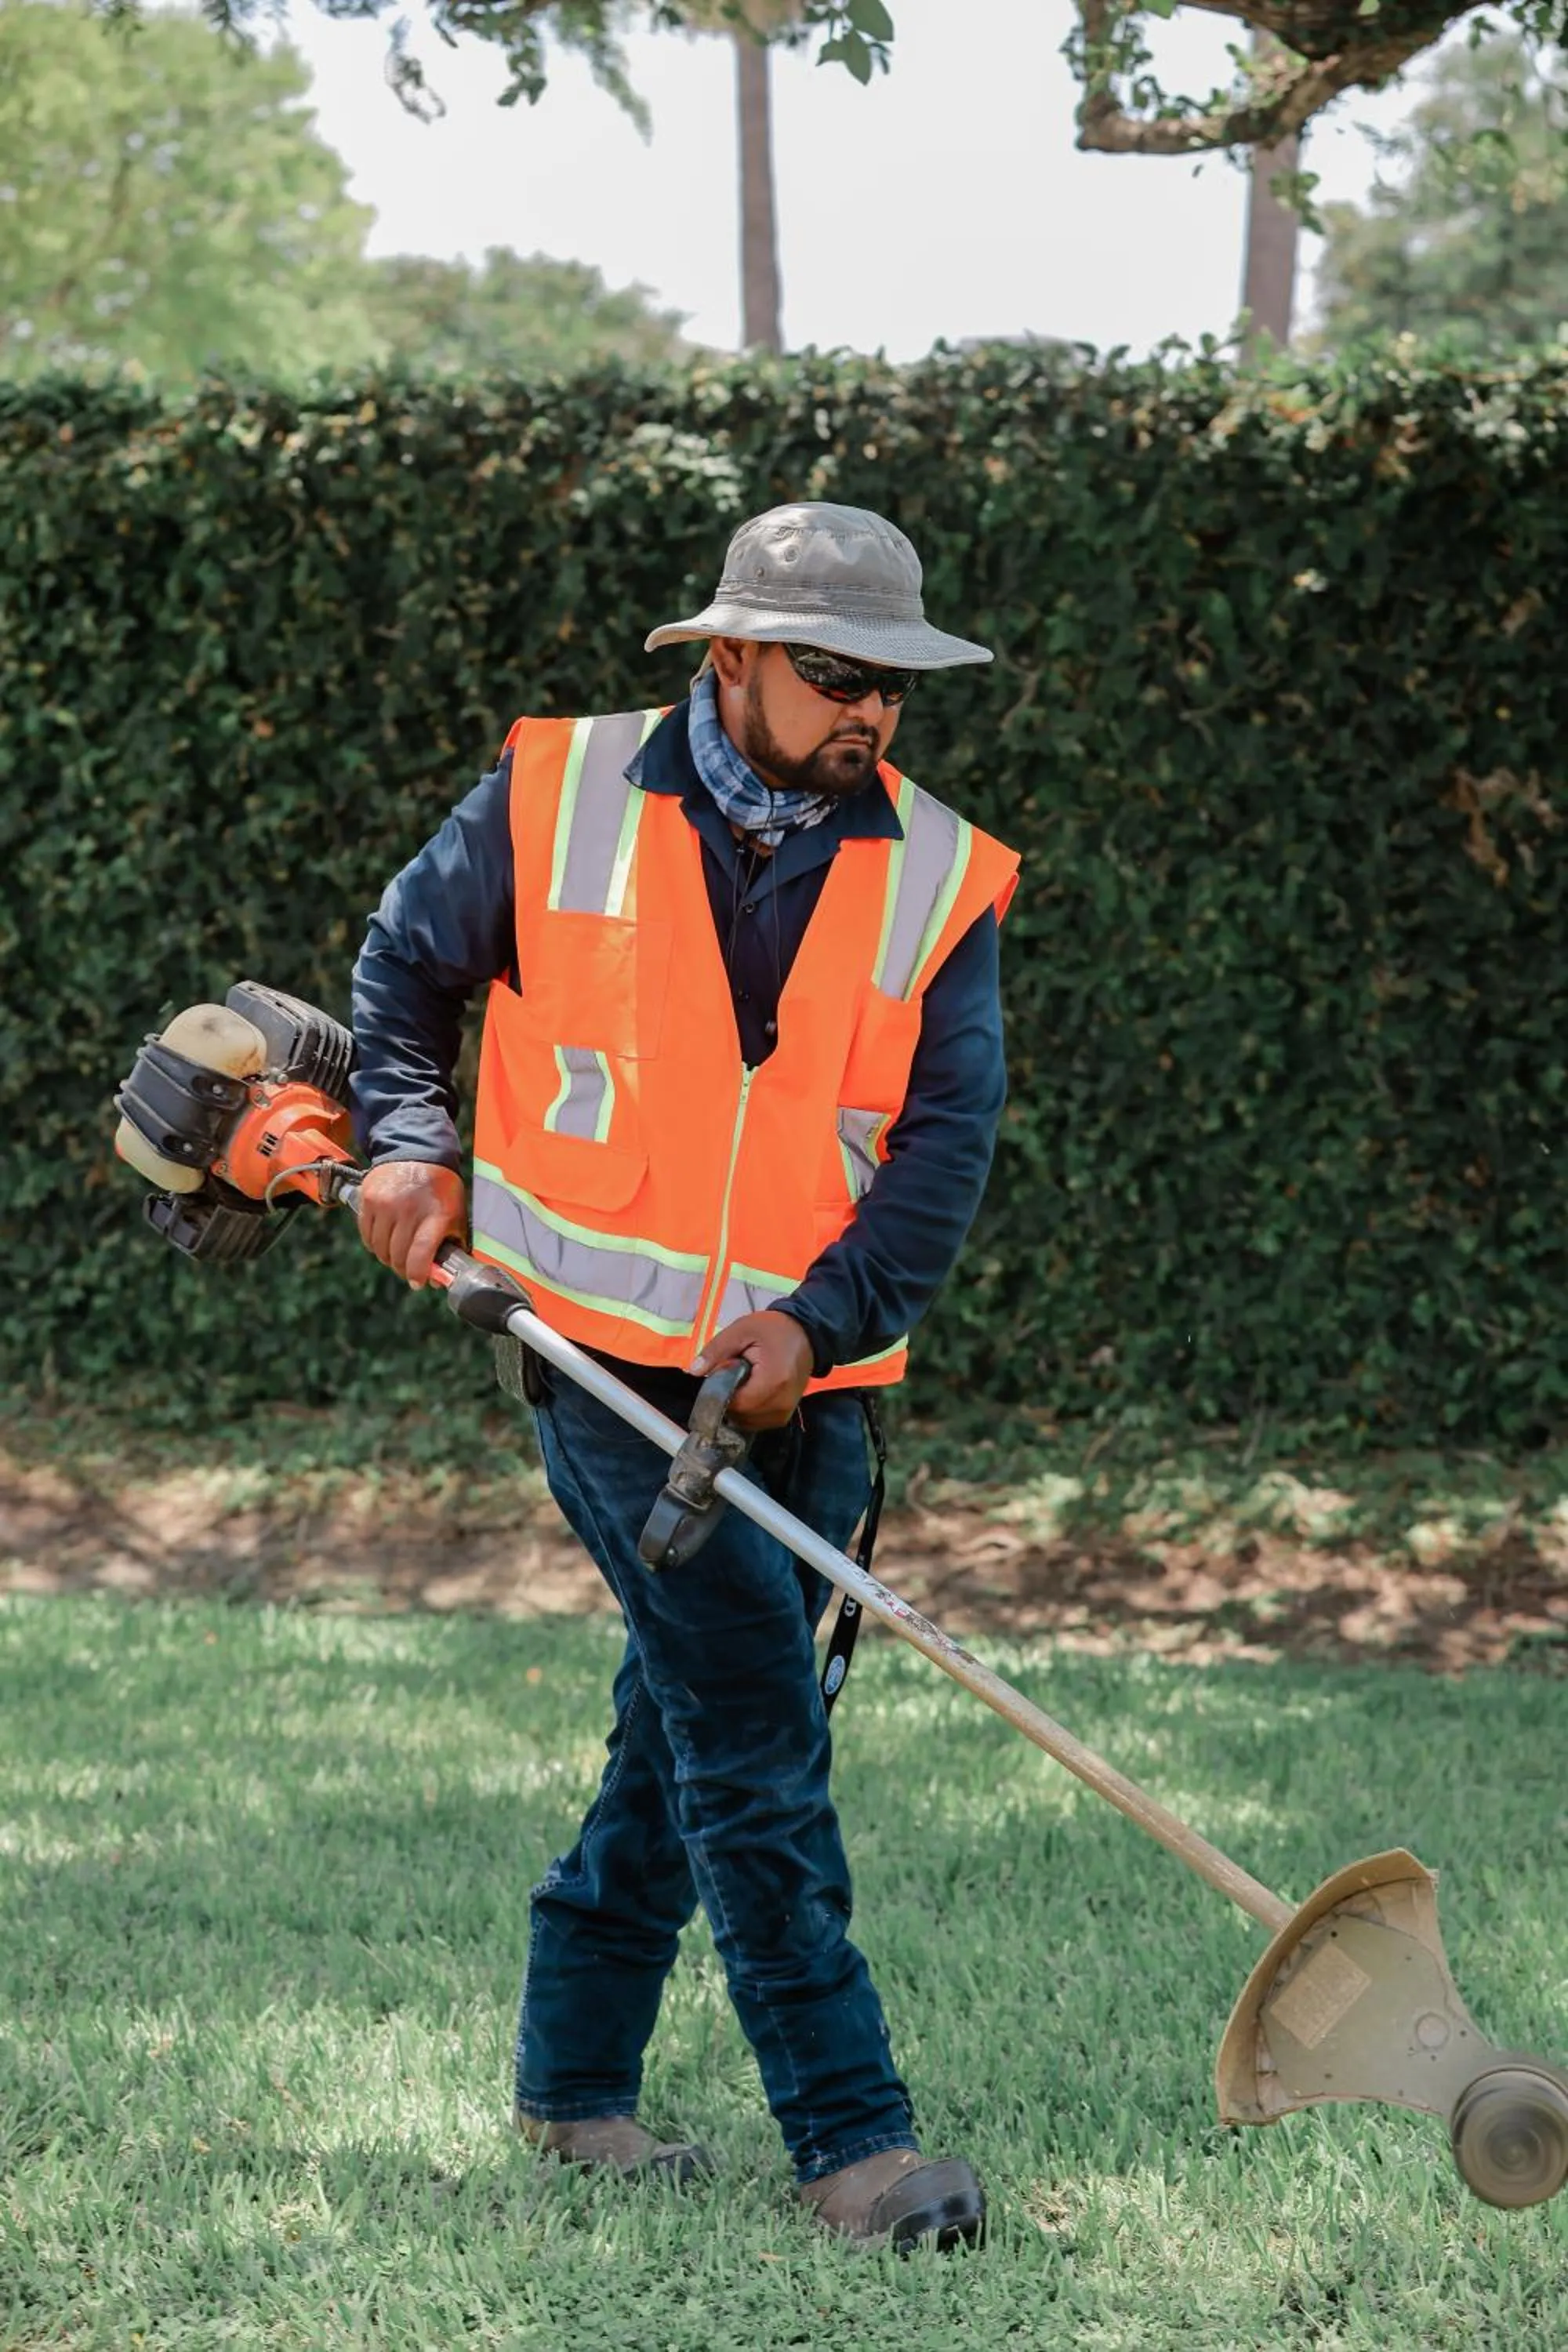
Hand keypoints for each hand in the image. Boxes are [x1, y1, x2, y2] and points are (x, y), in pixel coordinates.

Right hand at [357, 1161, 466, 1287]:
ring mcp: (386, 1204)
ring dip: (388, 1258)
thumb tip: (439, 1279)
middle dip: (404, 1269)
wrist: (416, 1151)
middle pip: (398, 1254)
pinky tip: (385, 1240)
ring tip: (397, 1255)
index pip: (421, 1253)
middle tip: (409, 1271)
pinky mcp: (368, 1199)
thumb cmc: (440, 1188)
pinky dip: (374, 1243)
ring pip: (380, 1248)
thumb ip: (451, 1244)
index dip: (417, 1273)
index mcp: (435, 1214)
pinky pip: (366, 1234)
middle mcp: (409, 1209)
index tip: (418, 1283)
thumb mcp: (455, 1212)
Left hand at [693, 1310, 813, 1431]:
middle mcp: (782, 1403)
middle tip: (732, 1376)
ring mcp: (785, 1412)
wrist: (806, 1333)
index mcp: (773, 1381)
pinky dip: (749, 1412)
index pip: (736, 1403)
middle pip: (742, 1415)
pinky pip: (759, 1423)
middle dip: (730, 1400)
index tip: (719, 1377)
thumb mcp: (741, 1330)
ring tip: (743, 1383)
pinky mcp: (785, 1415)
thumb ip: (716, 1350)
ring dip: (738, 1408)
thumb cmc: (773, 1329)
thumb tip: (693, 1371)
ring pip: (748, 1423)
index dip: (721, 1393)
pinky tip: (749, 1392)